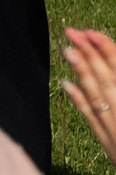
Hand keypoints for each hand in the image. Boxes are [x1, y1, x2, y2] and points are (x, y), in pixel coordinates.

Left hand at [65, 27, 115, 162]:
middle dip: (90, 54)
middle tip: (72, 32)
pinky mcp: (109, 142)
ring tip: (66, 50)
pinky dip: (79, 100)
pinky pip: (91, 118)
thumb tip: (91, 76)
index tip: (91, 32)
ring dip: (81, 72)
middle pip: (107, 79)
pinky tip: (65, 83)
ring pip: (96, 95)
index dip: (108, 51)